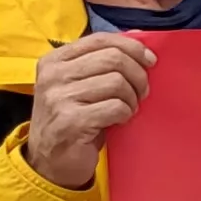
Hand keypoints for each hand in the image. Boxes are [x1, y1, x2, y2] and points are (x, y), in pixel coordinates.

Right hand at [28, 34, 157, 190]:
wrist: (50, 162)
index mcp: (54, 60)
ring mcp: (58, 98)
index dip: (132, 47)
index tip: (150, 61)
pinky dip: (126, 113)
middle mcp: (52, 76)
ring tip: (128, 108)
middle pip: (113, 58)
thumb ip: (102, 60)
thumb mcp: (80, 84)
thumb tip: (139, 37)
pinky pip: (115, 107)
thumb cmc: (73, 119)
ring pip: (117, 82)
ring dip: (132, 98)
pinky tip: (119, 120)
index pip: (100, 39)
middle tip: (142, 92)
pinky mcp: (70, 122)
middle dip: (138, 75)